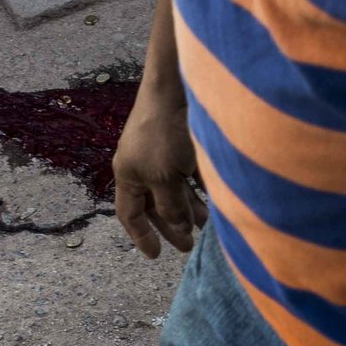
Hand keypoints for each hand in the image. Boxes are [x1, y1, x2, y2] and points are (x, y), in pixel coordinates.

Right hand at [112, 85, 201, 257]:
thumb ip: (171, 207)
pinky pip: (191, 175)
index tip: (155, 256)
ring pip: (175, 190)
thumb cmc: (163, 135)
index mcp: (128, 175)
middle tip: (189, 247)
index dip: (140, 236)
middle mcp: (143, 166)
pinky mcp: (183, 145)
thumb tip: (180, 229)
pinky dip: (202, 190)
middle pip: (154, 205)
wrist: (175, 89)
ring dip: (190, 209)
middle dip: (172, 226)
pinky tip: (217, 201)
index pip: (129, 214)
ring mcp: (163, 155)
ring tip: (207, 225)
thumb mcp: (164, 178)